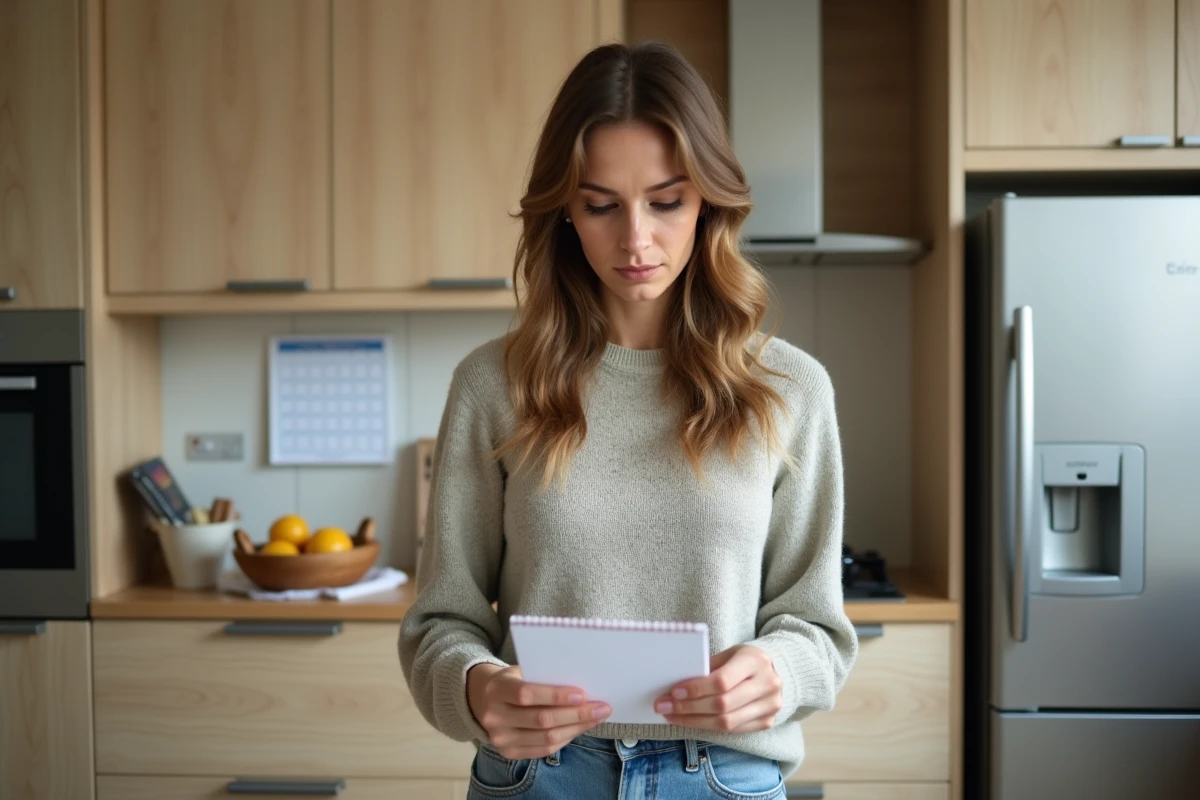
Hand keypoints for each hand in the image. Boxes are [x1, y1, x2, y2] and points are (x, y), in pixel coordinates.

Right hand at [466, 664, 611, 759]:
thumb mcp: (522, 670)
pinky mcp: (509, 753)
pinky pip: (544, 749)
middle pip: (541, 719)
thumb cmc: (515, 680)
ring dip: (576, 728)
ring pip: (546, 738)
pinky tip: (580, 728)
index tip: (582, 694)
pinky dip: (566, 738)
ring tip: (596, 718)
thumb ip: (544, 676)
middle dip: (576, 714)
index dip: (555, 696)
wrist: (486, 700)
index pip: (526, 694)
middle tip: (601, 707)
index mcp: (497, 689)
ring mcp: (500, 738)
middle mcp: (494, 716)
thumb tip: (583, 683)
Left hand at [654, 644, 782, 732]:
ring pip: (727, 722)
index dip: (696, 689)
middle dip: (689, 708)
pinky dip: (708, 726)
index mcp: (755, 660)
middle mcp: (768, 684)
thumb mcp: (728, 654)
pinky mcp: (767, 722)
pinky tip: (691, 721)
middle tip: (664, 707)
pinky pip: (732, 730)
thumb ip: (707, 668)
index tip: (673, 693)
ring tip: (673, 716)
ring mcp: (771, 706)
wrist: (774, 670)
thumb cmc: (742, 660)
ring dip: (695, 721)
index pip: (722, 681)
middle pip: (723, 704)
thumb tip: (675, 687)